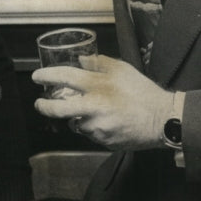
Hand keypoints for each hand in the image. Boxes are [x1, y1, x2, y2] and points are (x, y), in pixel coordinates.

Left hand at [32, 55, 173, 150]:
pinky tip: (103, 120)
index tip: (37, 77)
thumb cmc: (142, 92)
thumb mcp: (122, 69)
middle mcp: (94, 107)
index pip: (64, 77)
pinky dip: (91, 126)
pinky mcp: (104, 141)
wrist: (163, 120)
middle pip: (59, 109)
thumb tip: (80, 59)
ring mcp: (98, 127)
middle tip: (40, 103)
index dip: (47, 76)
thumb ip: (98, 62)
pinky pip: (89, 133)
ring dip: (75, 117)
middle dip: (44, 106)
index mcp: (98, 86)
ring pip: (75, 122)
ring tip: (86, 111)